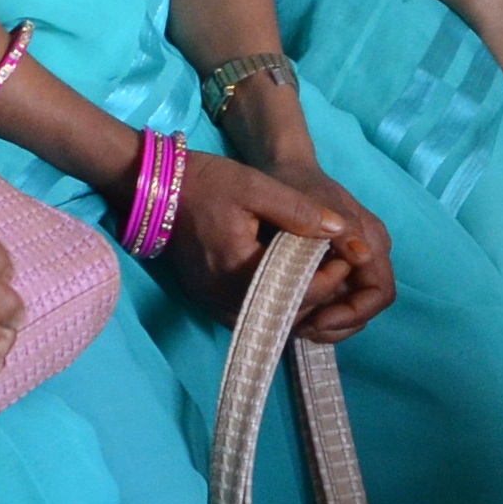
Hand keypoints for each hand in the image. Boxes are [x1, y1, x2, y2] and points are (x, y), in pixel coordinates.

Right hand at [160, 149, 392, 340]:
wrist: (157, 189)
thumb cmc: (206, 183)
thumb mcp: (256, 187)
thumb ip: (299, 211)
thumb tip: (341, 229)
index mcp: (236, 271)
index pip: (296, 293)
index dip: (328, 280)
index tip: (345, 258)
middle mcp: (222, 298)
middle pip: (285, 314)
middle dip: (318, 295)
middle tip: (337, 268)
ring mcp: (212, 303)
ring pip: (269, 319)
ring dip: (298, 303)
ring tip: (320, 275)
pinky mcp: (208, 300)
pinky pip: (252, 313)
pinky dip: (276, 303)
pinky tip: (292, 283)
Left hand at [252, 156, 397, 342]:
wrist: (282, 169)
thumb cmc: (297, 184)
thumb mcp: (313, 202)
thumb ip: (339, 229)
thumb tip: (362, 258)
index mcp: (372, 241)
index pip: (379, 294)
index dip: (353, 313)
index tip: (317, 319)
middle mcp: (370, 256)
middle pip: (366, 309)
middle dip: (337, 325)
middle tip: (300, 328)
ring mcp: (353, 264)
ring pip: (349, 310)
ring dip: (325, 324)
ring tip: (294, 323)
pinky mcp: (335, 269)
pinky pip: (335, 302)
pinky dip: (317, 313)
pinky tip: (293, 311)